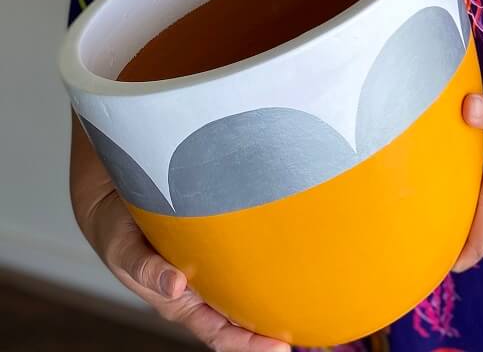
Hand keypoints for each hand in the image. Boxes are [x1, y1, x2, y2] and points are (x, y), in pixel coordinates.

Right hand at [70, 112, 289, 350]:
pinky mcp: (220, 240)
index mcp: (181, 301)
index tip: (280, 348)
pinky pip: (246, 256)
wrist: (115, 201)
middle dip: (272, 326)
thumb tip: (175, 285)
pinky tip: (291, 255)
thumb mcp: (126, 252)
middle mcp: (202, 288)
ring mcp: (212, 266)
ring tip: (311, 295)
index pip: (220, 333)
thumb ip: (147, 269)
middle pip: (242, 316)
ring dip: (274, 293)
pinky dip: (266, 260)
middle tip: (309, 326)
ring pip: (248, 287)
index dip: (249, 345)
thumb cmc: (120, 232)